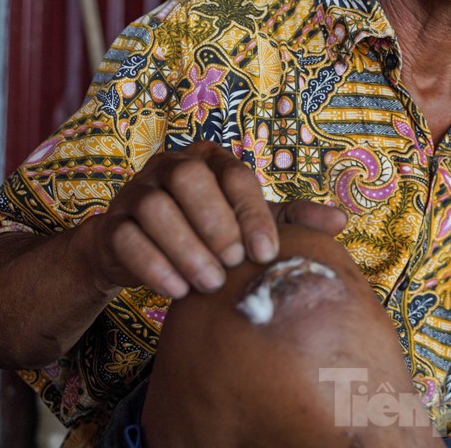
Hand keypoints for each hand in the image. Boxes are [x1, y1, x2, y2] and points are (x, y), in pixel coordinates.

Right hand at [87, 141, 346, 298]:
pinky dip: (154, 266)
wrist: (141, 253)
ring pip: (155, 209)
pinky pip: (127, 239)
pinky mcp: (110, 225)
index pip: (234, 174)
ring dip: (185, 248)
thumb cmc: (207, 233)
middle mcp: (169, 166)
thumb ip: (292, 219)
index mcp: (209, 159)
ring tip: (209, 283)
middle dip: (215, 224)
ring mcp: (134, 193)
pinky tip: (178, 292)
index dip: (251, 212)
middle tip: (233, 264)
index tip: (266, 252)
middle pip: (188, 179)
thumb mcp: (249, 223)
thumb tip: (340, 220)